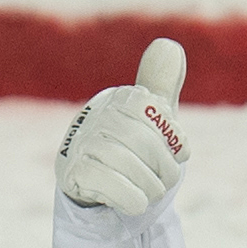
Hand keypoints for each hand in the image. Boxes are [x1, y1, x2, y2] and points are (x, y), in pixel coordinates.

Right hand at [57, 38, 189, 215]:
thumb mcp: (152, 120)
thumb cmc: (131, 151)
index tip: (167, 153)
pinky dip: (132, 201)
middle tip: (156, 179)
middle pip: (150, 147)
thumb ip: (161, 85)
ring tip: (141, 190)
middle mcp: (101, 114)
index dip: (171, 145)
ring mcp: (83, 142)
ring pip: (137, 172)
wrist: (96, 188)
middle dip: (163, 173)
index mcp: (123, 99)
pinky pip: (119, 190)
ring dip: (149, 190)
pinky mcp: (74, 173)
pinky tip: (128, 200)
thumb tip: (170, 46)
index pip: (161, 118)